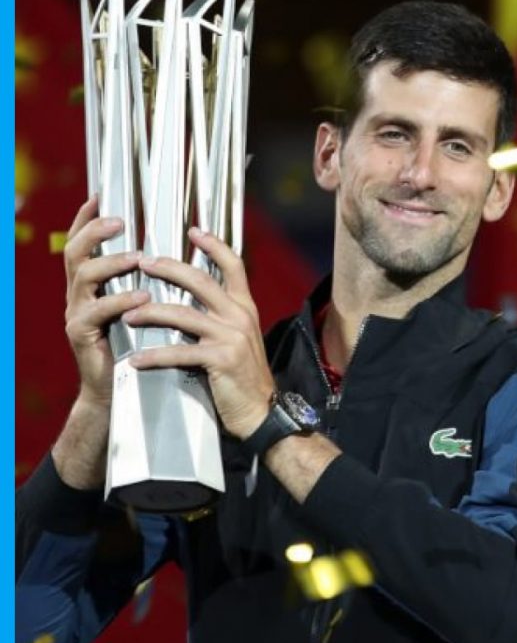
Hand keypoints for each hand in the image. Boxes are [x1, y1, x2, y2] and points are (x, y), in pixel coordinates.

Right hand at [63, 195, 150, 407]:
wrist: (122, 389)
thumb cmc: (139, 344)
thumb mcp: (143, 307)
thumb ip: (148, 281)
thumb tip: (173, 252)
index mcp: (94, 284)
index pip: (84, 243)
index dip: (88, 219)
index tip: (100, 196)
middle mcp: (80, 294)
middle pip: (75, 251)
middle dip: (96, 231)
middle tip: (121, 222)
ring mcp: (77, 312)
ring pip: (84, 276)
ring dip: (112, 264)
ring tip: (138, 258)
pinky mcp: (81, 334)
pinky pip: (97, 311)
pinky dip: (120, 301)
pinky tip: (141, 297)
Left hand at [124, 227, 272, 440]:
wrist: (263, 412)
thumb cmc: (244, 378)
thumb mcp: (239, 339)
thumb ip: (221, 318)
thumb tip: (191, 302)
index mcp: (245, 308)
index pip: (233, 266)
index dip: (213, 246)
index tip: (193, 230)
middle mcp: (240, 316)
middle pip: (201, 281)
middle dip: (169, 269)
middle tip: (143, 262)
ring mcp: (232, 337)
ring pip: (184, 314)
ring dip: (151, 313)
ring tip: (127, 314)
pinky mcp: (221, 360)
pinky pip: (180, 352)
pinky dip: (155, 355)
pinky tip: (136, 359)